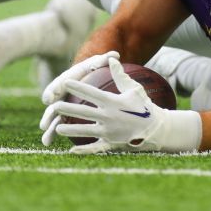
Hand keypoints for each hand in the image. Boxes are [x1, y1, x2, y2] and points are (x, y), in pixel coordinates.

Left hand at [39, 58, 200, 153]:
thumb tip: (112, 59)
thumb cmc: (144, 106)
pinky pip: (95, 148)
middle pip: (83, 112)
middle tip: (53, 106)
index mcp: (113, 102)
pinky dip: (84, 150)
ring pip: (85, 131)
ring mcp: (109, 132)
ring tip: (57, 129)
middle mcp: (108, 117)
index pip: (91, 93)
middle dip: (67, 109)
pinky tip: (72, 151)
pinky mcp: (112, 143)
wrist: (157, 129)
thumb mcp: (134, 89)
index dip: (77, 87)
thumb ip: (120, 75)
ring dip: (70, 130)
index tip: (65, 83)